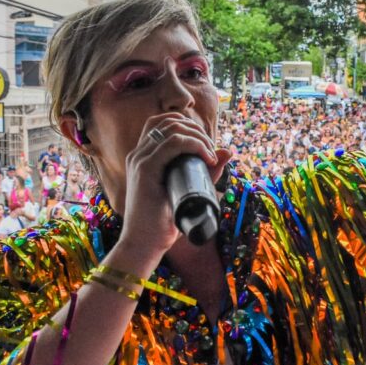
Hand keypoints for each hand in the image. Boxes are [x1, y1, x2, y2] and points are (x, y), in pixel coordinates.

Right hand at [115, 113, 231, 267]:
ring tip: (210, 155)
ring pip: (172, 128)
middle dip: (197, 130)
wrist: (143, 244)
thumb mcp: (188, 191)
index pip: (162, 123)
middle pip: (168, 120)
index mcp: (142, 157)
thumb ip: (206, 173)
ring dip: (198, 136)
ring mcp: (140, 160)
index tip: (205, 146)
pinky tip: (206, 157)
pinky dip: (195, 145)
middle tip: (211, 152)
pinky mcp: (145, 170)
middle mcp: (138, 154)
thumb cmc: (163, 223)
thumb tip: (227, 153)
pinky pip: (173, 143)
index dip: (188, 126)